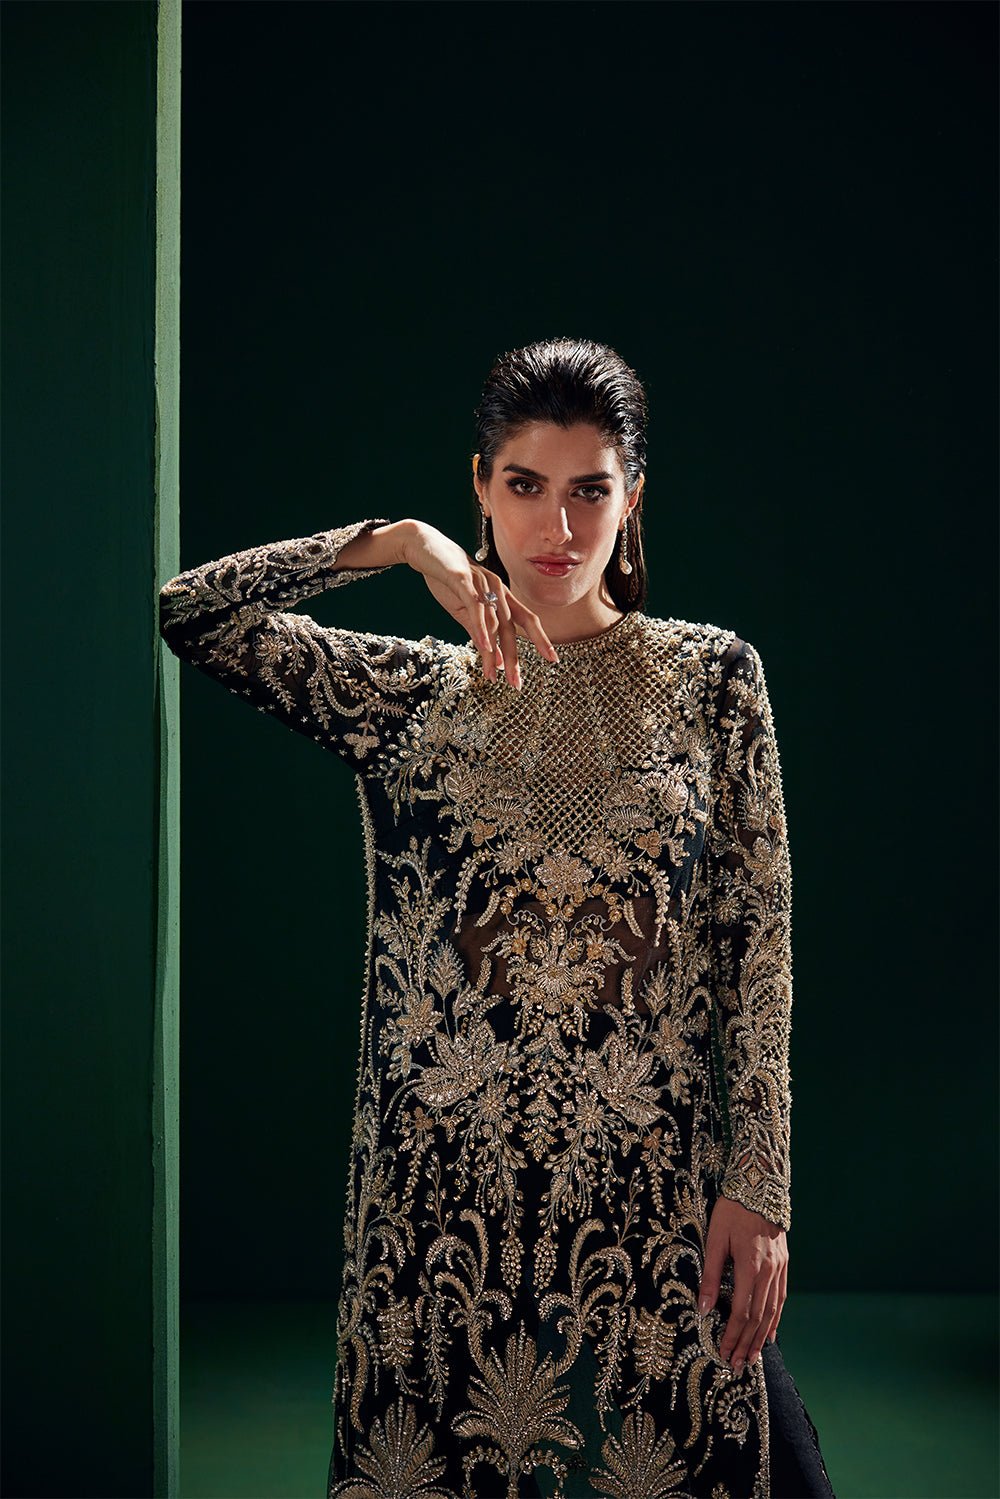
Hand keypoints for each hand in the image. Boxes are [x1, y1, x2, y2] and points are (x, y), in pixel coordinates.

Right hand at [398, 520, 558, 687]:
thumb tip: (493, 656)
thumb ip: (479, 630)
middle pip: (512, 628)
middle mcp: (497, 589)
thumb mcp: (464, 610)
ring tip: (495, 675)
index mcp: (501, 596)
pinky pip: (476, 608)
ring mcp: (482, 583)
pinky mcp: (463, 580)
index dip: (541, 639)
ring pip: (494, 623)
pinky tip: (486, 647)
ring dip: (496, 651)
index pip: (527, 620)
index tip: (553, 659)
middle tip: (516, 684)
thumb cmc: (447, 579)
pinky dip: (481, 629)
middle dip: (514, 658)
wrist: (425, 548)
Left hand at [698, 1195, 787, 1374]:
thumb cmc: (732, 1210)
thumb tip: (702, 1308)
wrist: (759, 1185)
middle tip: (737, 1366)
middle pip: (758, 1318)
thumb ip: (710, 1275)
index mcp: (749, 1266)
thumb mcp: (714, 1239)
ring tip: (752, 1357)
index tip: (724, 1353)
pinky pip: (781, 1298)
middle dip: (746, 1343)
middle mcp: (768, 1271)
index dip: (732, 1335)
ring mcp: (779, 1269)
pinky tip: (769, 1332)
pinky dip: (775, 1319)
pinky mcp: (784, 1264)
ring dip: (760, 1337)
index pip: (741, 1312)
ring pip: (772, 1312)